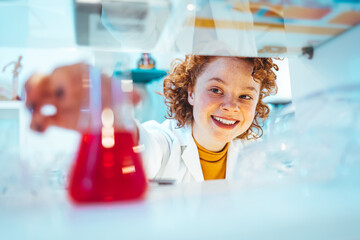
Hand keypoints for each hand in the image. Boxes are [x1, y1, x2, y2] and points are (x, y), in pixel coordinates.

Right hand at [25, 63, 142, 132]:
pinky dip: (37, 125)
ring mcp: (56, 99)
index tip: (66, 96)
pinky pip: (40, 119)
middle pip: (41, 81)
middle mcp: (63, 83)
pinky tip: (42, 130)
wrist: (110, 111)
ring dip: (31, 104)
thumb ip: (132, 94)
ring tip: (38, 116)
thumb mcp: (122, 94)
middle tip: (38, 102)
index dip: (62, 82)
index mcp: (78, 73)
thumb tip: (142, 98)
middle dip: (36, 90)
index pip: (64, 73)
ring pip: (34, 96)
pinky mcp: (56, 117)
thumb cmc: (113, 95)